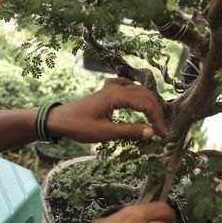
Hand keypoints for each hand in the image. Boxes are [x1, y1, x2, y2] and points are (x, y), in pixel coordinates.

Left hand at [46, 78, 167, 141]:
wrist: (58, 120)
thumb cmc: (79, 126)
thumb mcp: (105, 132)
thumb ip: (129, 131)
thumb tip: (151, 133)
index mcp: (117, 95)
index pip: (146, 104)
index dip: (157, 119)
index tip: (162, 135)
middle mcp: (116, 88)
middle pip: (146, 96)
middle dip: (156, 113)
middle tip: (161, 131)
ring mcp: (111, 88)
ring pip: (138, 91)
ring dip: (149, 104)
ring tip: (154, 120)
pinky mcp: (106, 92)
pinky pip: (127, 87)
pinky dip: (136, 95)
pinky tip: (138, 102)